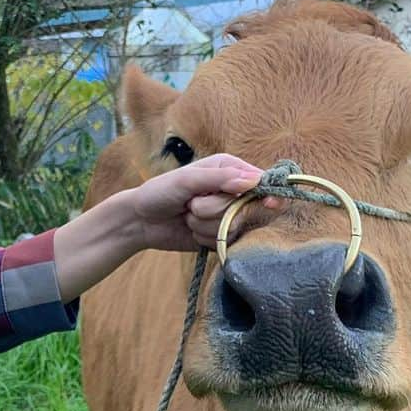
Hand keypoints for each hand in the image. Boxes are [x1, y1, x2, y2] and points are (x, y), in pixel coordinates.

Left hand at [131, 153, 280, 252]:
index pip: (261, 180)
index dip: (268, 192)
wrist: (140, 221)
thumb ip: (219, 179)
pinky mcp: (221, 235)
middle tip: (192, 205)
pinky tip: (191, 231)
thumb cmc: (159, 192)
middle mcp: (232, 190)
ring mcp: (227, 214)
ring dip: (205, 225)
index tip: (270, 203)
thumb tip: (252, 182)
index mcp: (228, 168)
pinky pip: (226, 242)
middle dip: (216, 211)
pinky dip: (205, 239)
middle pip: (247, 208)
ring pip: (235, 227)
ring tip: (187, 216)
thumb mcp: (186, 180)